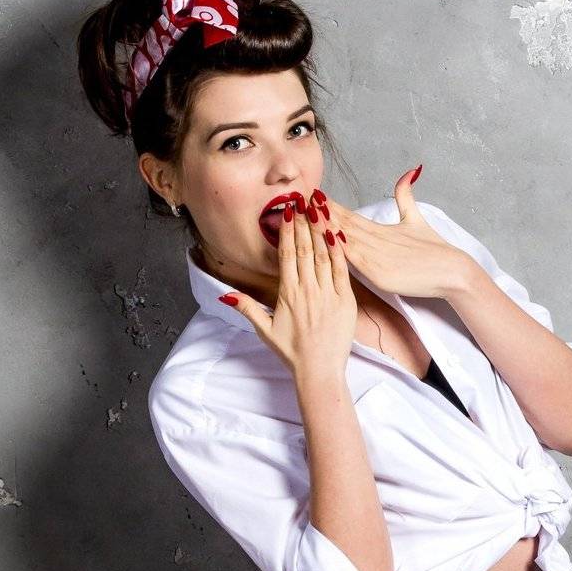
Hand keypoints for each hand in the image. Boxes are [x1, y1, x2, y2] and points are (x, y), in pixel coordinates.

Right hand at [225, 195, 354, 380]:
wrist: (319, 371)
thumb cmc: (291, 352)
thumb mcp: (264, 330)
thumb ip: (246, 307)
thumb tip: (224, 294)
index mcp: (287, 294)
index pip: (287, 254)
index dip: (287, 230)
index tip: (287, 210)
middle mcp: (307, 290)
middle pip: (305, 248)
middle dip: (304, 221)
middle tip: (304, 198)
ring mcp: (328, 294)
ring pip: (324, 255)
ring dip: (321, 229)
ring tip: (319, 207)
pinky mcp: (346, 301)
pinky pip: (342, 270)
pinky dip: (340, 251)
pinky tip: (337, 233)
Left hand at [315, 166, 475, 298]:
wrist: (452, 271)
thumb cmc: (435, 249)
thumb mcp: (417, 219)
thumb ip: (406, 197)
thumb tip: (410, 171)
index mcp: (378, 230)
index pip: (346, 215)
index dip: (326, 205)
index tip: (308, 194)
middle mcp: (373, 240)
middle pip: (339, 223)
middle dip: (316, 212)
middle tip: (294, 198)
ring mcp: (375, 257)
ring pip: (341, 238)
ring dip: (321, 226)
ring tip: (301, 213)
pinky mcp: (378, 273)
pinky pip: (351, 260)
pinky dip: (337, 248)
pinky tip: (321, 239)